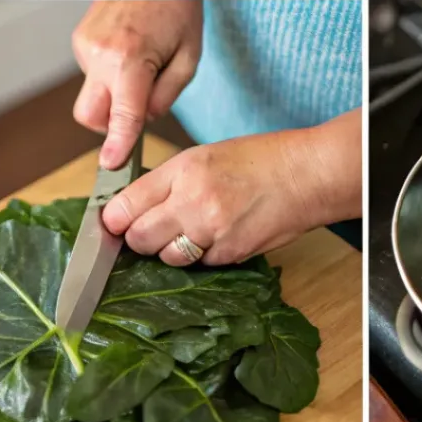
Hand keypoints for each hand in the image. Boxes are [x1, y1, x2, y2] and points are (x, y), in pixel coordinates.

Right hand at [72, 0, 202, 168]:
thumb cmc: (178, 11)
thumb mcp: (188, 57)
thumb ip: (166, 96)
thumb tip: (144, 121)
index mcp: (130, 58)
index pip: (123, 114)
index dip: (118, 144)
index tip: (111, 165)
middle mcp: (100, 53)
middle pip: (90, 116)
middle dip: (110, 125)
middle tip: (139, 107)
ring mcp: (84, 46)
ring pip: (92, 95)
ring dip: (114, 94)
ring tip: (141, 62)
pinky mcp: (79, 40)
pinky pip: (91, 75)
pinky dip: (110, 74)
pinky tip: (129, 51)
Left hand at [102, 109, 361, 264]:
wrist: (306, 175)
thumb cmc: (261, 159)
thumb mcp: (206, 156)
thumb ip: (169, 181)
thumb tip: (133, 207)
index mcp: (184, 170)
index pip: (125, 206)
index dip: (115, 219)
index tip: (115, 223)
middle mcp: (192, 201)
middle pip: (138, 239)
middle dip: (138, 239)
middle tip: (149, 232)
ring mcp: (212, 231)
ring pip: (167, 257)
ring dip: (170, 251)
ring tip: (191, 232)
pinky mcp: (230, 254)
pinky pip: (199, 265)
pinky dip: (202, 256)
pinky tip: (218, 236)